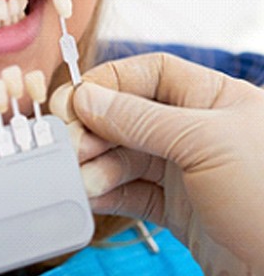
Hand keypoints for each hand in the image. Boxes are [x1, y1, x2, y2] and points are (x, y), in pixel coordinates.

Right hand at [50, 52, 263, 275]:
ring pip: (124, 154)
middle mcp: (196, 130)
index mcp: (214, 99)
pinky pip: (130, 191)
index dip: (109, 82)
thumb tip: (87, 98)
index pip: (150, 73)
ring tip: (82, 179)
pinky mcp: (177, 209)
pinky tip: (90, 194)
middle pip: (129, 114)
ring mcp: (186, 171)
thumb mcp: (205, 144)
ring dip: (96, 165)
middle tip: (69, 143)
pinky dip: (106, 192)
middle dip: (95, 128)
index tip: (76, 99)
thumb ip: (141, 119)